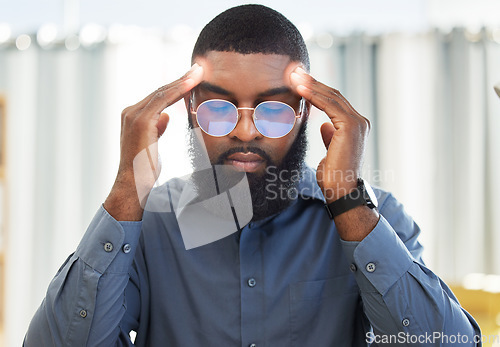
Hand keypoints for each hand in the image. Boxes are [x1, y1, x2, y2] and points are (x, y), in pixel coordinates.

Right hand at [104, 63, 203, 219]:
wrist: (133, 184)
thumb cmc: (144, 169)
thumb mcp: (153, 144)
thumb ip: (158, 128)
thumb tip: (166, 117)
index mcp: (134, 116)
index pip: (159, 97)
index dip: (177, 86)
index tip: (193, 78)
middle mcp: (131, 112)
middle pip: (161, 91)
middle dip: (182, 79)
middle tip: (200, 68)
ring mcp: (134, 115)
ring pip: (163, 92)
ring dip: (183, 80)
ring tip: (199, 71)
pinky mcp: (140, 121)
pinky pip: (163, 100)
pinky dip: (178, 90)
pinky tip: (191, 83)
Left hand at [290, 67, 370, 203]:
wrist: (341, 191)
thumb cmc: (333, 176)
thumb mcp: (329, 152)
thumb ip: (330, 137)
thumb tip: (325, 126)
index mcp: (354, 126)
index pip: (333, 102)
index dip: (315, 90)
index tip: (297, 81)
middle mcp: (359, 121)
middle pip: (332, 95)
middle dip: (311, 82)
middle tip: (293, 71)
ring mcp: (357, 123)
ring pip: (331, 97)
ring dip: (311, 85)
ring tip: (294, 75)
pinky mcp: (351, 126)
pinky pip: (330, 105)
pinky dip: (314, 95)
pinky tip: (300, 88)